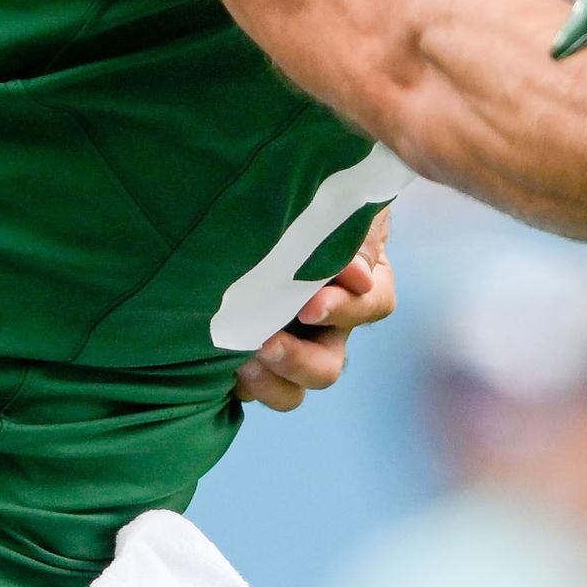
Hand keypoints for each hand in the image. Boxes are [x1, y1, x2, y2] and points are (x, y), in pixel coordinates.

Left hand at [233, 209, 395, 412]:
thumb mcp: (336, 201)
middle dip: (300, 362)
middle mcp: (328, 325)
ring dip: (270, 383)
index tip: (311, 305)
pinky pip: (249, 389)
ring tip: (239, 361)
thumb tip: (357, 276)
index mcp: (360, 284)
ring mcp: (290, 346)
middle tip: (266, 343)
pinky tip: (213, 361)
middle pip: (329, 366)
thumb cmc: (304, 195)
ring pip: (292, 391)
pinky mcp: (251, 358)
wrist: (247, 197)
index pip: (373, 304)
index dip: (346, 310)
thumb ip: (354, 232)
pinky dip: (237, 383)